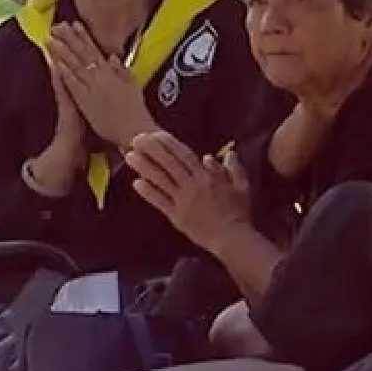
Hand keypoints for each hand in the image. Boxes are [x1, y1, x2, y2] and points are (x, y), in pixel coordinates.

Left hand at [49, 23, 155, 148]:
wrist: (135, 131)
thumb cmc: (135, 112)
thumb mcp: (132, 87)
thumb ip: (121, 72)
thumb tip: (112, 57)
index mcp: (111, 74)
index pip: (94, 51)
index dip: (83, 37)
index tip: (74, 24)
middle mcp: (100, 78)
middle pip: (82, 54)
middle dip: (69, 39)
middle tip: (57, 26)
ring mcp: (91, 89)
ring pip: (75, 66)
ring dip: (63, 51)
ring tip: (51, 38)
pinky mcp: (85, 102)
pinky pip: (73, 85)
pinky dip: (65, 73)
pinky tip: (56, 63)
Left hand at [126, 131, 253, 252]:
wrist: (231, 237)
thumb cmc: (239, 212)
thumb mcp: (242, 187)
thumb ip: (233, 169)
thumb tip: (220, 154)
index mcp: (207, 177)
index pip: (184, 155)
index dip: (169, 144)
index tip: (156, 133)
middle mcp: (191, 185)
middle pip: (168, 164)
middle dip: (151, 149)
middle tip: (136, 138)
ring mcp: (182, 200)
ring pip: (160, 180)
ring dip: (144, 167)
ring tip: (129, 156)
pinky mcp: (175, 216)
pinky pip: (160, 201)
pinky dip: (148, 192)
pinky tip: (136, 183)